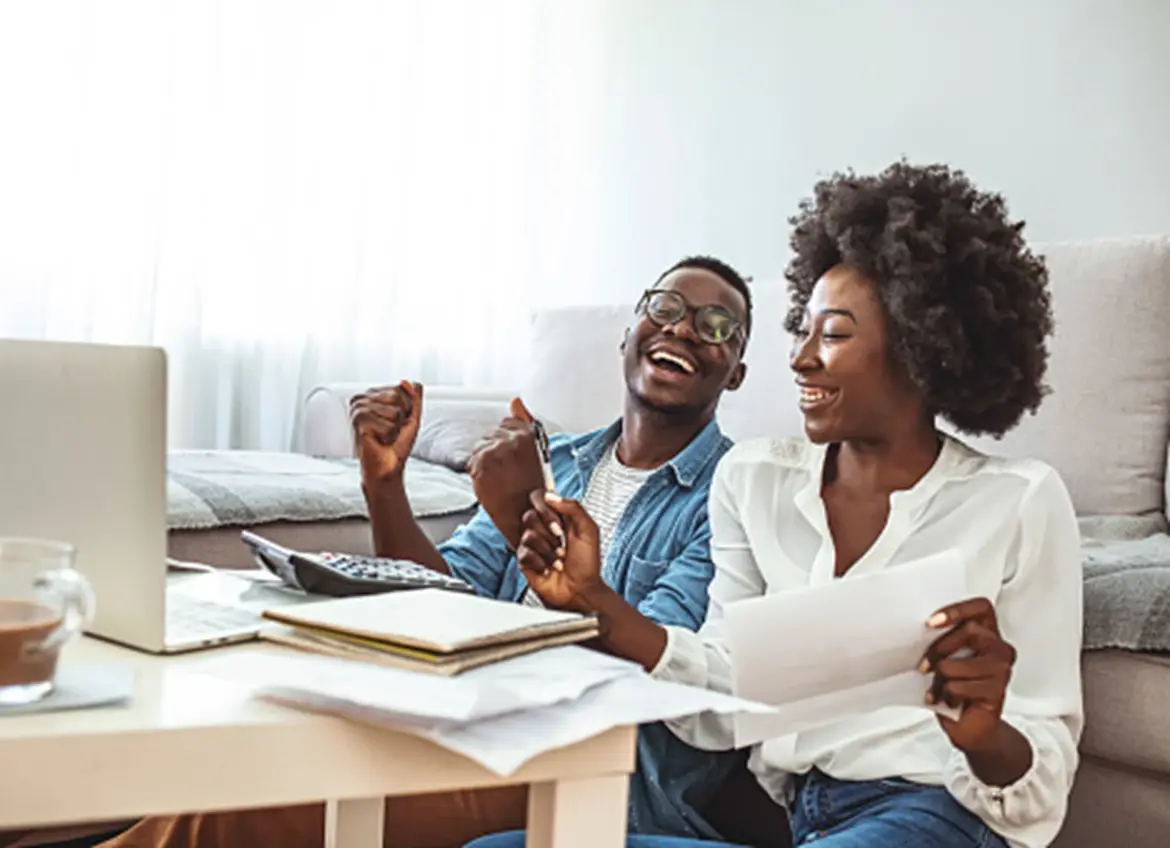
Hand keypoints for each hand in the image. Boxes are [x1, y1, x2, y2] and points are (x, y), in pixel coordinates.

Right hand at [350, 381, 422, 484]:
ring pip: (395, 411)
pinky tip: (378, 440)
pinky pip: (389, 425)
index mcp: (374, 394)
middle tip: (391, 430)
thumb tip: (408, 382)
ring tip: (384, 435)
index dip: (407, 408)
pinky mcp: (359, 421)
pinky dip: (389, 436)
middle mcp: (363, 398)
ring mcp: (359, 409)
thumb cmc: (397, 444)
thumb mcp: (411, 417)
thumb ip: (414, 398)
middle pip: (398, 396)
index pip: (402, 388)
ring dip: (395, 428)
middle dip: (402, 417)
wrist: (387, 467)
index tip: (397, 422)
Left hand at [467, 398, 546, 548]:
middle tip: (506, 470)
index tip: (512, 455)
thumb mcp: (538, 451)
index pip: (507, 423)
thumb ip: (525, 422)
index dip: (508, 440)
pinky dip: (478, 471)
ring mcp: (493, 452)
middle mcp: (509, 440)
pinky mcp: (480, 465)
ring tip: (499, 476)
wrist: (525, 514)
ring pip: (480, 447)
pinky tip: (491, 482)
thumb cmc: (534, 487)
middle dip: (496, 449)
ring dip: (485, 460)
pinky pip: (472, 461)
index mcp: (527, 434)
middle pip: (492, 435)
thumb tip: (516, 400)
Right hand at [515, 491, 602, 611]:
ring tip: (558, 560)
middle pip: (529, 516)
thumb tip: (551, 496)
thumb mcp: (589, 530)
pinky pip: (523, 553)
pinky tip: (547, 568)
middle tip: (561, 544)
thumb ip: (574, 508)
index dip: (547, 511)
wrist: (580, 591)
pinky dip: (539, 562)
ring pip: (527, 535)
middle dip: (548, 534)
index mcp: (558, 518)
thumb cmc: (588, 564)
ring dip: (547, 551)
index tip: (559, 525)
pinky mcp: (525, 561)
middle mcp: (543, 529)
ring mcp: (533, 545)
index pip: (539, 500)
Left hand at [921, 597, 1016, 753]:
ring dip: (940, 679)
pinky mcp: (997, 691)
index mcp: (987, 633)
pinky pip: (959, 686)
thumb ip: (941, 640)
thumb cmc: (955, 688)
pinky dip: (946, 695)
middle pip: (968, 631)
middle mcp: (999, 648)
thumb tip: (918, 630)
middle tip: (924, 666)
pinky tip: (949, 700)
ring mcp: (1001, 670)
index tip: (932, 621)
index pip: (981, 608)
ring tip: (940, 688)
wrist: (970, 726)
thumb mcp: (944, 658)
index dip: (957, 610)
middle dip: (938, 650)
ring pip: (957, 663)